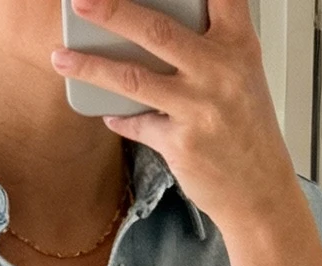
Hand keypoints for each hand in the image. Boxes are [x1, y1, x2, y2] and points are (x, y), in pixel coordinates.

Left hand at [52, 0, 295, 239]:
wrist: (261, 191)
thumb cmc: (248, 130)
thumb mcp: (242, 74)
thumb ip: (209, 45)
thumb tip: (154, 28)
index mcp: (238, 45)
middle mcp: (219, 71)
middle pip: (157, 31)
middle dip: (113, 10)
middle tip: (81, 1)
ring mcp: (199, 108)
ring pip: (133, 79)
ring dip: (90, 67)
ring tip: (61, 57)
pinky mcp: (181, 144)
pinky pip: (137, 124)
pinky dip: (119, 118)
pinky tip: (107, 113)